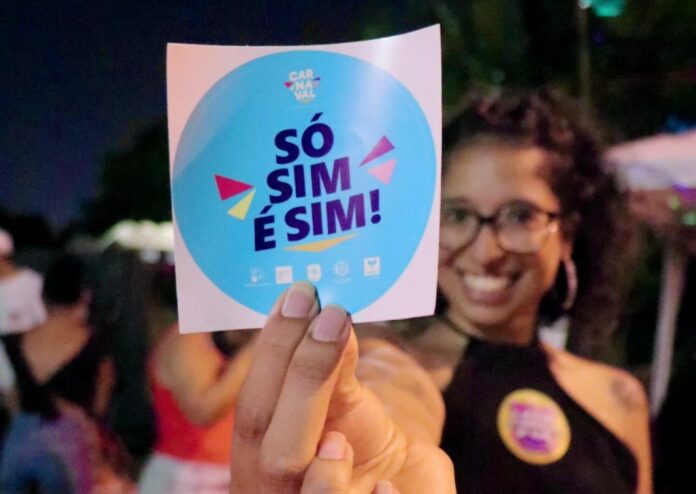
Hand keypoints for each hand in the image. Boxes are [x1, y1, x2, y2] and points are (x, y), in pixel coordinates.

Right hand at [230, 282, 453, 493]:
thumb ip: (330, 367)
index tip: (303, 297)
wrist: (399, 483)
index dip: (275, 352)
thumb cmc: (358, 439)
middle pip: (275, 453)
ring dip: (326, 470)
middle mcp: (276, 490)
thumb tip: (329, 312)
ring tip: (342, 441)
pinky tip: (387, 487)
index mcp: (260, 454)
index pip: (254, 409)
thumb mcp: (340, 400)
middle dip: (303, 383)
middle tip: (332, 319)